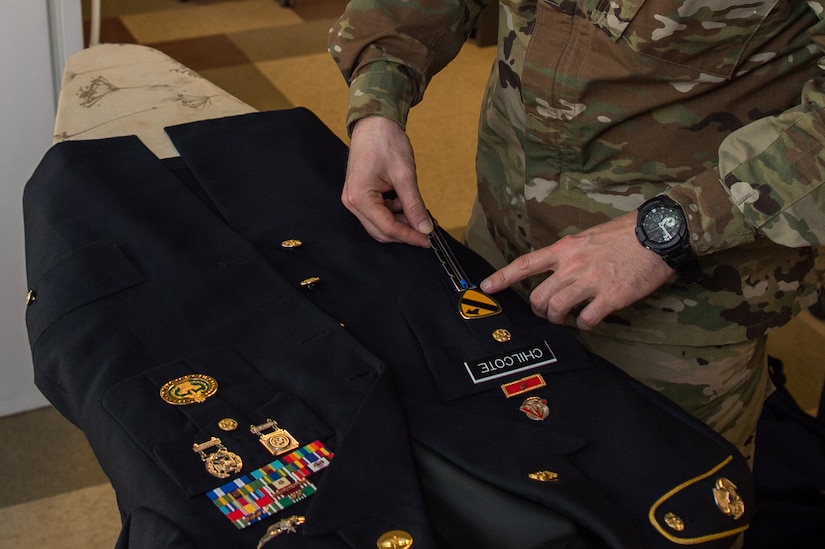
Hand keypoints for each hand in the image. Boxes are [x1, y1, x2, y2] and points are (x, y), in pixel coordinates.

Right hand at [342, 116, 432, 246]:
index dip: (410, 236)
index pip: (388, 228)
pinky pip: (378, 213)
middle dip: (405, 231)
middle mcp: (352, 202)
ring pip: (380, 224)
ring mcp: (354, 199)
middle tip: (428, 228)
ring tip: (419, 211)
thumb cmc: (386, 142)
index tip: (429, 240)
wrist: (375, 122)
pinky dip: (395, 212)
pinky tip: (407, 203)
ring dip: (401, 222)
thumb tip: (425, 228)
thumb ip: (414, 205)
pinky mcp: (359, 195)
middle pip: (382, 231)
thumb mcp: (405, 175)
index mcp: (360, 198)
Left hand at [480, 213, 673, 329]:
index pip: (525, 264)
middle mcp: (573, 264)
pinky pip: (586, 319)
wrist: (658, 234)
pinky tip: (589, 320)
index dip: (502, 277)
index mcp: (565, 248)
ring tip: (566, 319)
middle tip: (548, 313)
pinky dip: (584, 324)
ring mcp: (591, 280)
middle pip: (538, 296)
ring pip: (556, 309)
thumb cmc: (625, 234)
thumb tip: (559, 271)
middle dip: (538, 310)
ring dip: (558, 319)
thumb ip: (570, 254)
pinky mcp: (611, 296)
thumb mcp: (589, 237)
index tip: (486, 287)